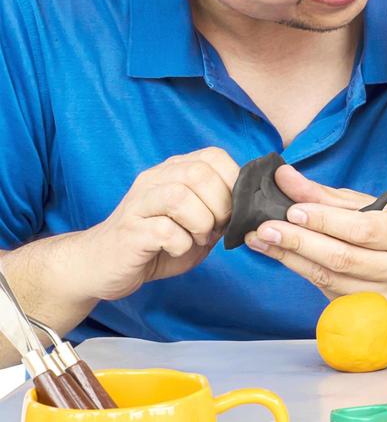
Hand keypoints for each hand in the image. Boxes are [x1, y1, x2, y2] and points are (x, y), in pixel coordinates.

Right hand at [72, 148, 238, 301]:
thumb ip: (221, 211)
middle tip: (215, 229)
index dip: (233, 183)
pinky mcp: (129, 230)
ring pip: (180, 196)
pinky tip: (176, 249)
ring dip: (201, 224)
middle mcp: (154, 180)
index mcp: (173, 172)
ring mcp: (138, 203)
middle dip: (220, 206)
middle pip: (199, 173)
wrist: (102, 266)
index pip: (214, 156)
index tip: (232, 210)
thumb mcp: (198, 224)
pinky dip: (181, 245)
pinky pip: (165, 231)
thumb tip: (250, 207)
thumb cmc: (157, 244)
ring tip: (196, 239)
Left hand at [245, 165, 386, 302]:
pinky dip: (297, 269)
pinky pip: (323, 288)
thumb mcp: (362, 205)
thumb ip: (322, 194)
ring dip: (290, 257)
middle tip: (266, 228)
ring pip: (328, 277)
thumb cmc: (382, 230)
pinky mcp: (361, 308)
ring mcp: (382, 294)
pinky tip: (278, 254)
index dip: (326, 221)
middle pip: (343, 258)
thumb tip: (284, 176)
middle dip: (300, 242)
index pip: (363, 229)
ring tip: (262, 240)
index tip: (293, 211)